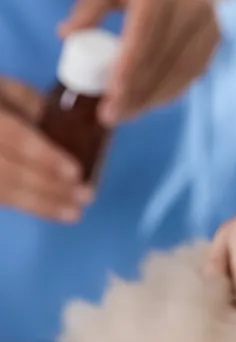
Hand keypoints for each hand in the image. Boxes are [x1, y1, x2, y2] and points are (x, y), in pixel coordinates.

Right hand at [0, 77, 92, 221]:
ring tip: (75, 211)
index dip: (45, 156)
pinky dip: (32, 206)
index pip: (15, 137)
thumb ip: (39, 110)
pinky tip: (56, 211)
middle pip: (9, 171)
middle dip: (50, 187)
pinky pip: (3, 199)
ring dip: (42, 204)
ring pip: (4, 191)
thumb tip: (77, 133)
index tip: (75, 171)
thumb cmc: (0, 101)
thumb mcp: (16, 93)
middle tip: (85, 195)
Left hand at [59, 0, 219, 124]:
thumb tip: (66, 34)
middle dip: (136, 93)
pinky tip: (151, 102)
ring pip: (181, 70)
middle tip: (111, 116)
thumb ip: (90, 9)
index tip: (111, 96)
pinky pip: (194, 70)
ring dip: (153, 97)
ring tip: (127, 114)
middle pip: (162, 60)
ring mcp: (206, 21)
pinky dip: (172, 89)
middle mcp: (189, 7)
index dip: (129, 72)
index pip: (144, 40)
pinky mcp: (215, 34)